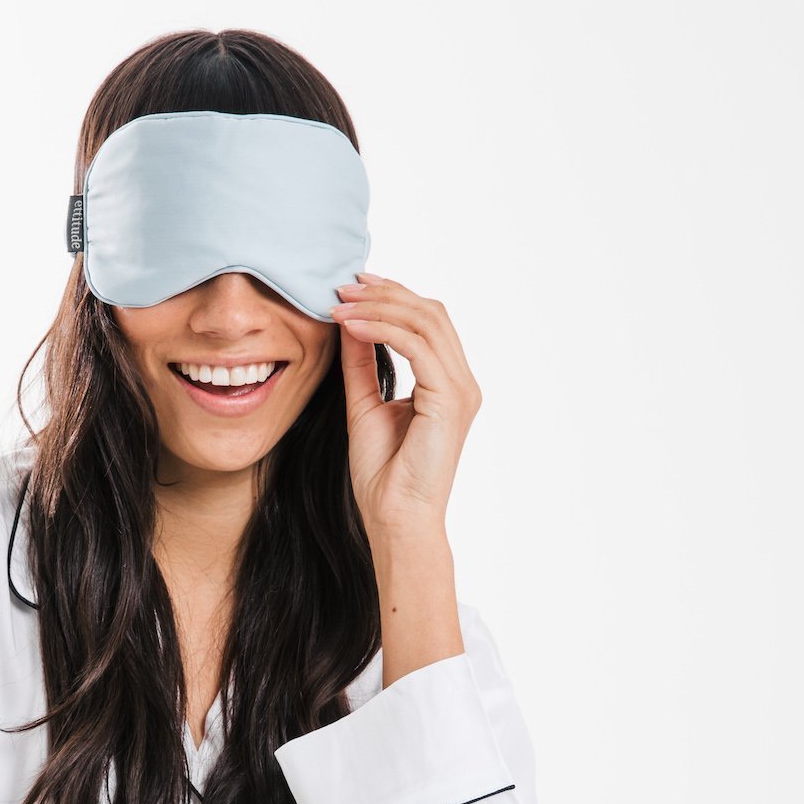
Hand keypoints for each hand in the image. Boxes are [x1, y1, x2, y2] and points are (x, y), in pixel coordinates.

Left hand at [330, 272, 481, 533]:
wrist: (395, 517)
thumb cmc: (383, 474)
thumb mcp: (364, 405)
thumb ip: (361, 364)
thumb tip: (349, 321)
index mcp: (448, 383)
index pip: (427, 321)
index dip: (392, 296)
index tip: (353, 286)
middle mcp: (462, 382)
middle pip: (430, 313)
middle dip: (385, 293)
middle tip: (344, 286)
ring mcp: (460, 390)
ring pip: (426, 322)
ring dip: (379, 307)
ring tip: (341, 304)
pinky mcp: (449, 400)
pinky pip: (417, 347)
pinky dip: (382, 330)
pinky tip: (352, 326)